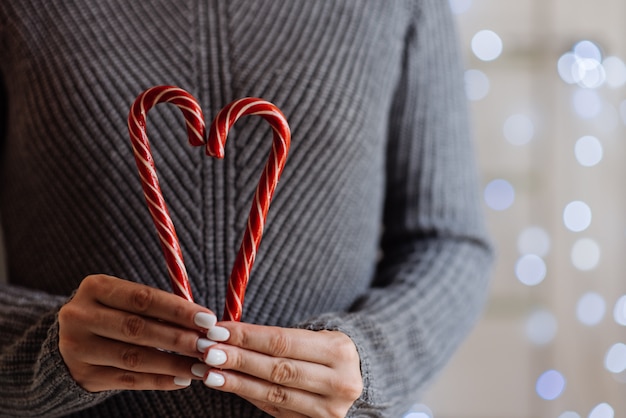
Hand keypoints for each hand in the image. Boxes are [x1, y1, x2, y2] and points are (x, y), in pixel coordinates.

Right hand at [58, 274, 216, 391]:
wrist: (71, 340)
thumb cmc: (112, 313)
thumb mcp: (124, 300)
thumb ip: (156, 306)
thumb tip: (202, 322)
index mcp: (95, 287)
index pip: (143, 298)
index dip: (178, 310)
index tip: (208, 319)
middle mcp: (80, 315)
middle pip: (137, 328)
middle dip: (178, 338)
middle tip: (207, 346)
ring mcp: (77, 347)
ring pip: (133, 357)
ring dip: (172, 363)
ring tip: (200, 366)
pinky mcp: (82, 374)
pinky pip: (127, 380)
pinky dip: (158, 380)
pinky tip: (181, 379)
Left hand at [200, 322, 362, 417]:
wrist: (359, 379)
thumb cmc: (327, 352)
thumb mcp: (316, 337)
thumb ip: (278, 338)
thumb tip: (229, 334)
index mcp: (338, 351)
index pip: (283, 342)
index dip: (248, 337)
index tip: (219, 330)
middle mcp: (338, 382)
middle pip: (277, 369)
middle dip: (238, 359)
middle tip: (207, 350)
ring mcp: (329, 409)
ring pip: (274, 393)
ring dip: (237, 382)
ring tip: (209, 372)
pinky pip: (276, 408)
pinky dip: (250, 395)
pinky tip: (229, 385)